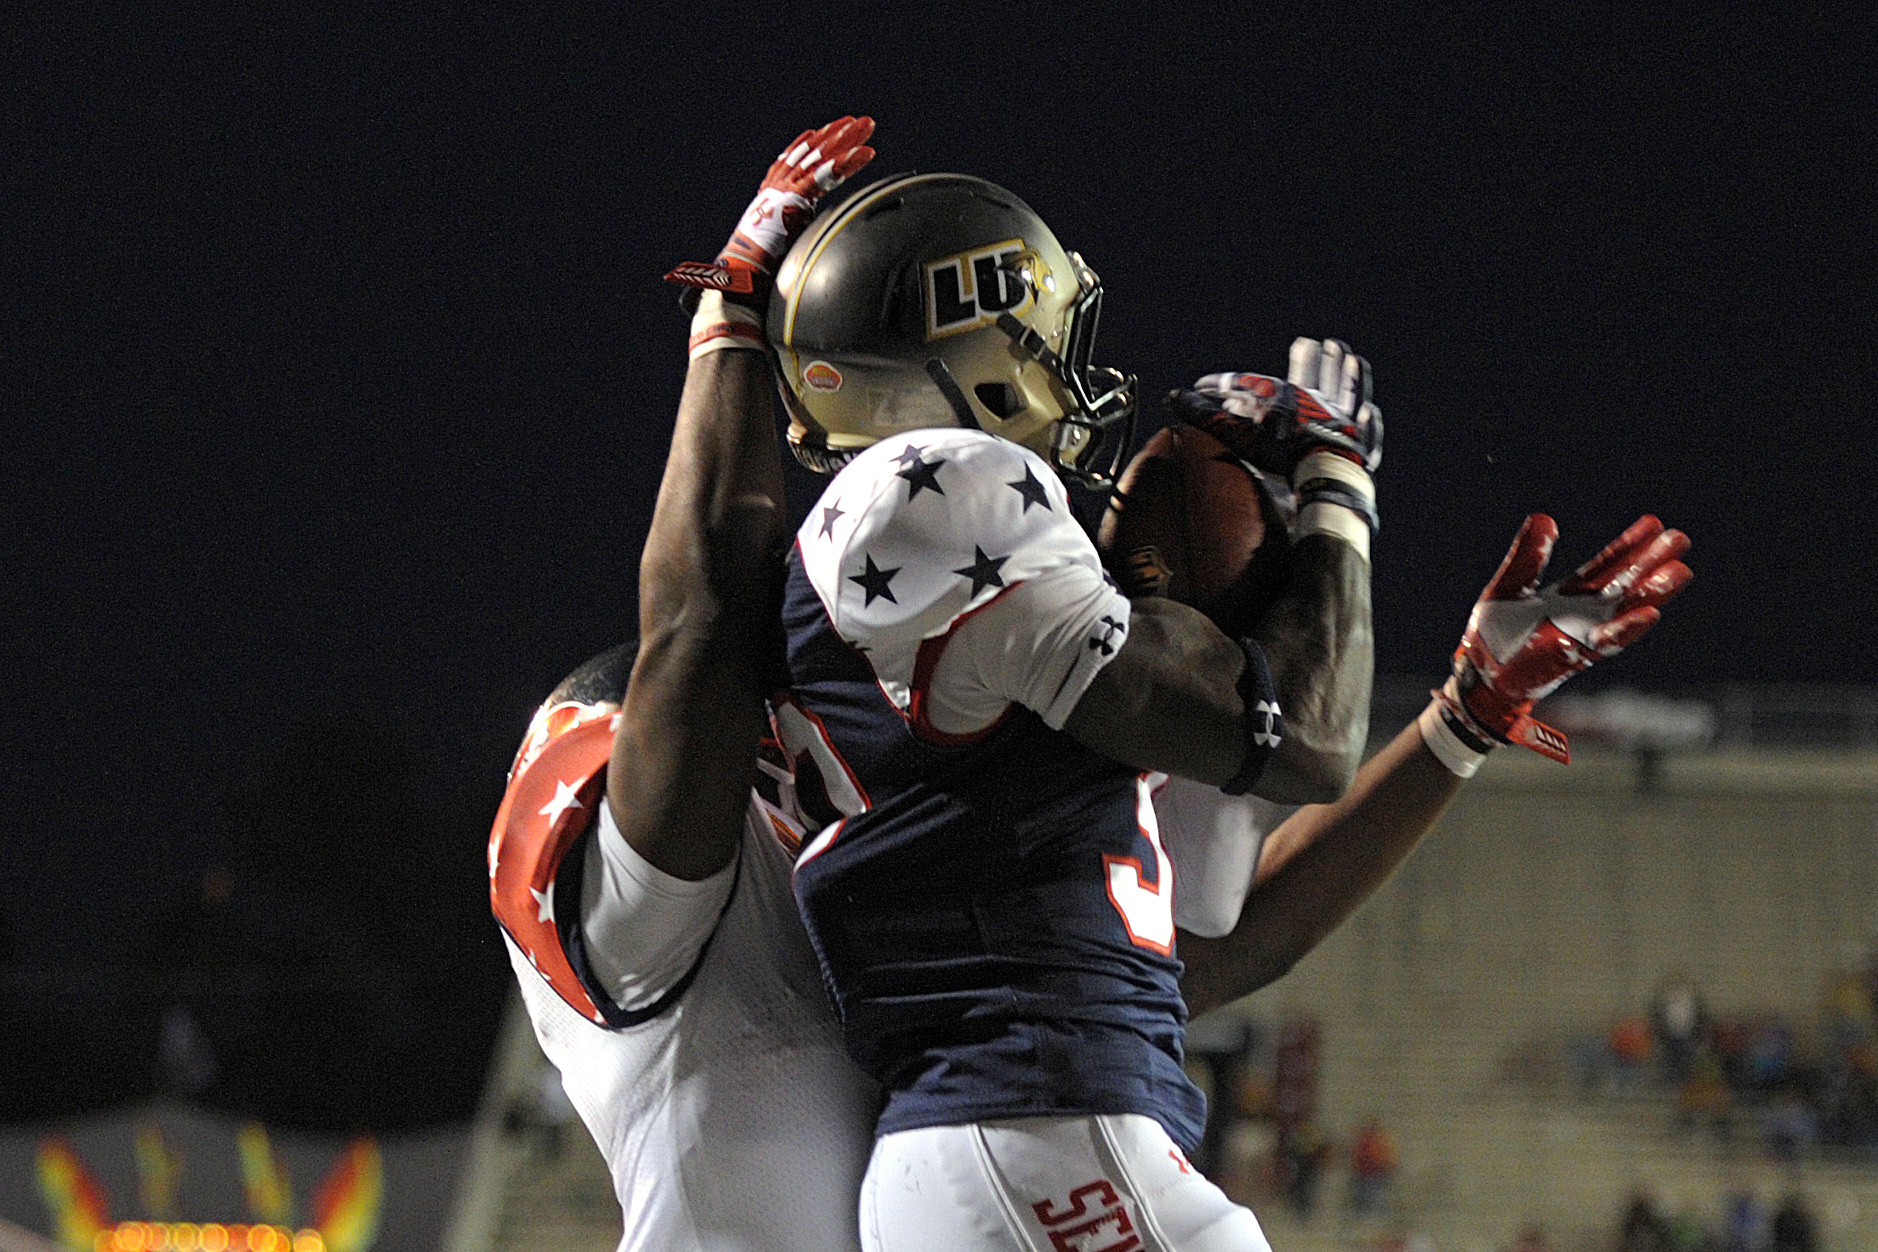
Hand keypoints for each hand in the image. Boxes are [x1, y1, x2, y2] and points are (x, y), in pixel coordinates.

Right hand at [666, 116, 875, 301]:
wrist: (743, 274)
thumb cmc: (757, 267)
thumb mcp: (777, 243)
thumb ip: (793, 237)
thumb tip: (806, 252)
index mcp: (770, 194)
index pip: (791, 160)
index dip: (809, 143)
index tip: (824, 130)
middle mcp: (777, 186)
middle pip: (811, 152)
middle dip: (837, 135)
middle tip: (862, 122)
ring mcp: (785, 190)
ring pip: (821, 157)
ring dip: (847, 140)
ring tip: (867, 126)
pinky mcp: (794, 200)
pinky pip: (825, 177)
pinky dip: (847, 164)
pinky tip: (866, 153)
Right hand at [1169, 338, 1382, 477]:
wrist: (1325, 474)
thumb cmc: (1282, 456)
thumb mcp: (1240, 435)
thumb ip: (1208, 417)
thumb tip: (1175, 396)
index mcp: (1285, 399)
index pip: (1252, 386)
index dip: (1224, 385)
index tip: (1203, 387)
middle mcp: (1315, 405)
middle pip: (1308, 378)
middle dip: (1305, 361)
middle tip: (1308, 342)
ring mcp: (1341, 422)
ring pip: (1343, 392)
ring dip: (1343, 374)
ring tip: (1346, 354)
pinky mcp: (1359, 444)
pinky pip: (1366, 431)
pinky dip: (1367, 421)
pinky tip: (1370, 411)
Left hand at [1443, 514, 1691, 761]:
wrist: (1479, 675)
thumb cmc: (1495, 633)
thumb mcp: (1509, 585)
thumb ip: (1527, 555)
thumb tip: (1544, 518)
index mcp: (1570, 595)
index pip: (1606, 565)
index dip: (1629, 545)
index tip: (1654, 524)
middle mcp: (1583, 615)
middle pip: (1625, 585)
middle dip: (1652, 564)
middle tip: (1681, 538)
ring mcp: (1581, 636)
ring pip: (1625, 612)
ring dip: (1652, 594)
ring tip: (1680, 571)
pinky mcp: (1571, 657)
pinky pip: (1603, 643)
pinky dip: (1625, 630)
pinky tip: (1651, 615)